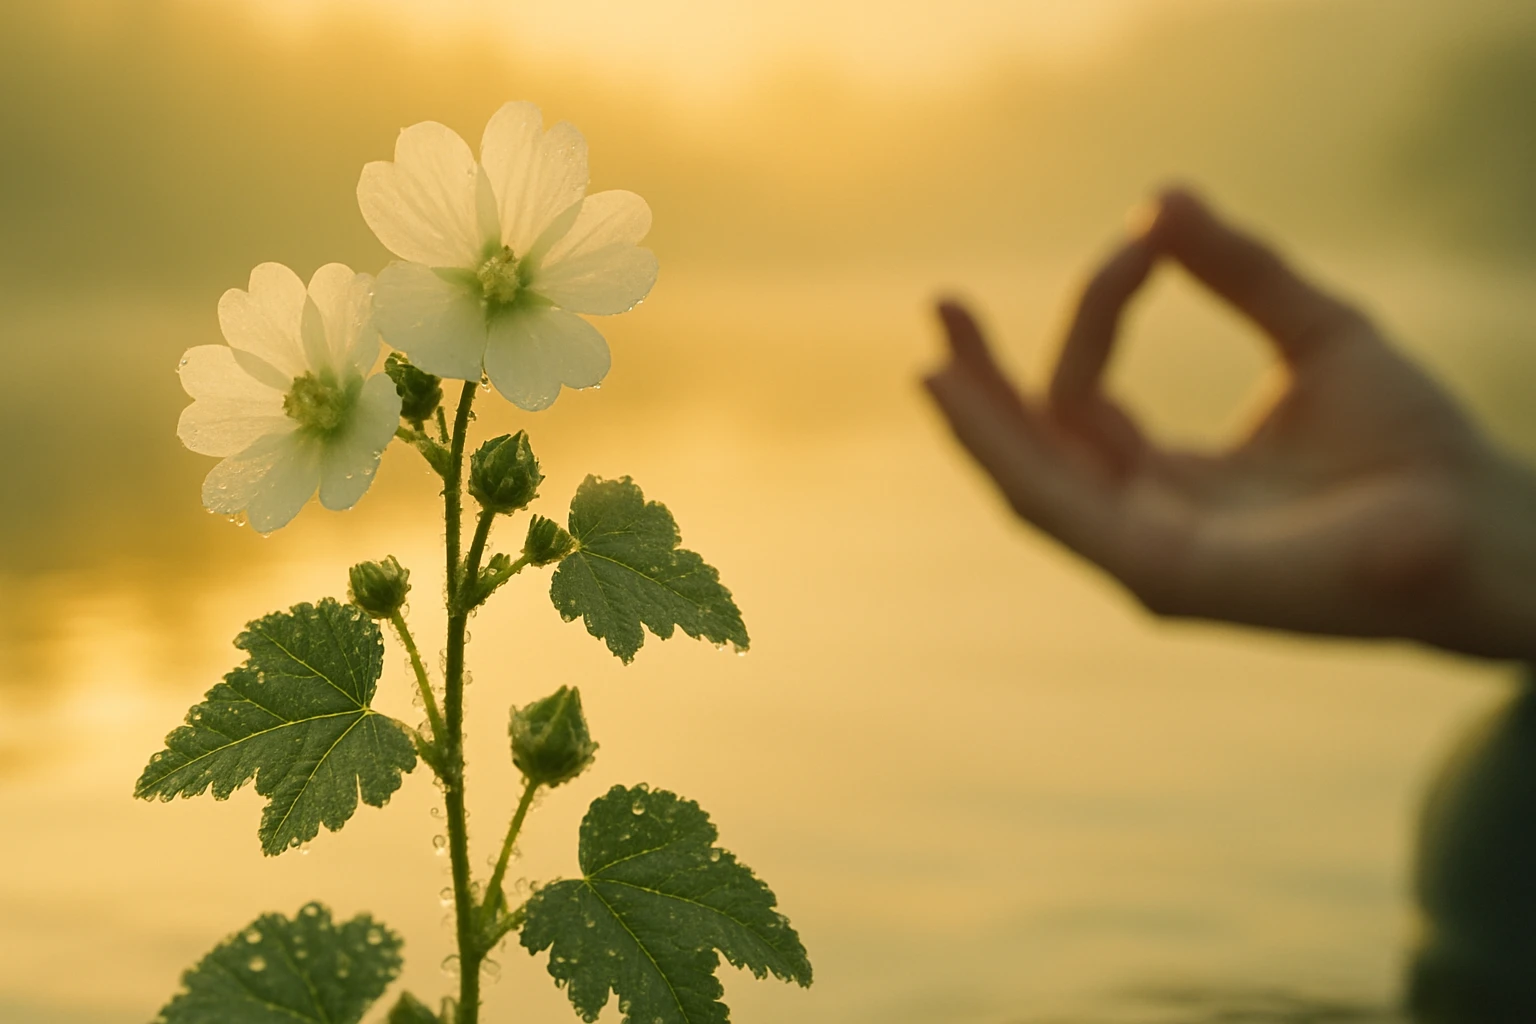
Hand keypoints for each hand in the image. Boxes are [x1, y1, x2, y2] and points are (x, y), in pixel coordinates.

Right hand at [925, 187, 1535, 661]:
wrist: (1486, 523)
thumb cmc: (1416, 446)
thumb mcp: (1315, 333)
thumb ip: (1240, 272)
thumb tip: (1160, 199)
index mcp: (1172, 485)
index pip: (1091, 402)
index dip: (1100, 313)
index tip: (1143, 239)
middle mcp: (1147, 526)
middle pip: (1035, 453)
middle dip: (981, 384)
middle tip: (942, 307)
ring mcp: (1148, 559)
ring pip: (1029, 484)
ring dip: (976, 417)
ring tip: (936, 352)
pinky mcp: (1161, 575)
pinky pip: (1056, 508)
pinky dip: (1004, 450)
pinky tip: (967, 397)